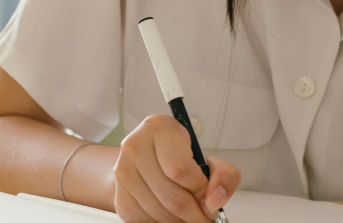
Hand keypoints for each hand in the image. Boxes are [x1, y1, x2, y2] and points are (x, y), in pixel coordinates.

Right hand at [113, 114, 240, 222]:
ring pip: (159, 213)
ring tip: (191, 216)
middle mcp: (135, 147)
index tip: (210, 199)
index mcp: (159, 128)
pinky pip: (145, 221)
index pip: (180, 169)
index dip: (200, 191)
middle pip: (171, 196)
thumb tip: (216, 201)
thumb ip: (223, 176)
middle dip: (195, 214)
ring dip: (180, 221)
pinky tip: (173, 216)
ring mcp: (123, 172)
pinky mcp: (119, 196)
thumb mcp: (206, 158)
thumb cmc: (178, 156)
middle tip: (206, 217)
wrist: (147, 159)